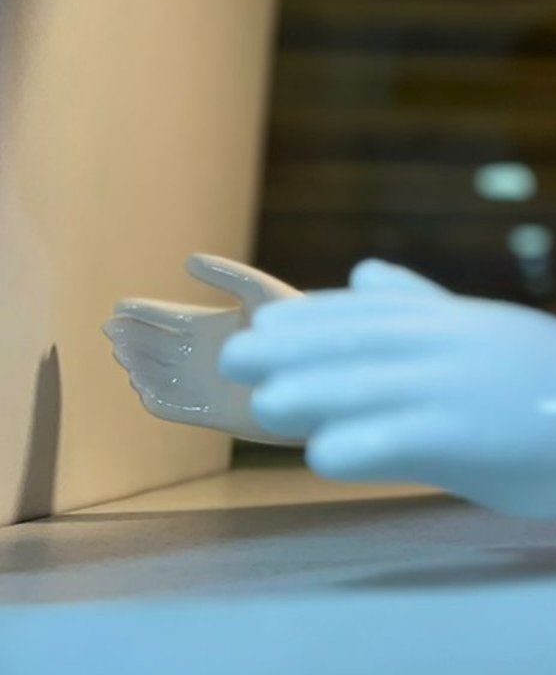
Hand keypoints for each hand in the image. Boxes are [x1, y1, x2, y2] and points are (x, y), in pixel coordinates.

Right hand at [104, 255, 304, 443]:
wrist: (323, 371)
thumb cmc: (299, 326)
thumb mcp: (262, 292)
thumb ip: (228, 275)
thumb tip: (187, 261)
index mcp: (215, 326)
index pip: (168, 319)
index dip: (143, 313)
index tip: (119, 306)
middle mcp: (206, 356)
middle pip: (157, 346)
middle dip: (133, 337)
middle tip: (113, 329)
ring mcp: (207, 385)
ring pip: (158, 375)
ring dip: (139, 364)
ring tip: (123, 351)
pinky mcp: (213, 413)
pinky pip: (173, 406)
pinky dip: (154, 398)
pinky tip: (140, 385)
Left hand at [221, 260, 555, 518]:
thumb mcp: (487, 333)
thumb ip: (424, 306)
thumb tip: (361, 270)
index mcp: (455, 322)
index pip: (370, 311)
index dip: (313, 317)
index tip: (264, 324)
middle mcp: (454, 346)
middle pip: (361, 340)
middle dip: (297, 348)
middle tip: (237, 357)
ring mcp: (464, 388)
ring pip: (374, 385)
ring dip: (314, 392)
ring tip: (264, 405)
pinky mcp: (476, 434)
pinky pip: (407, 437)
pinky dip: (361, 443)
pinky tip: (322, 454)